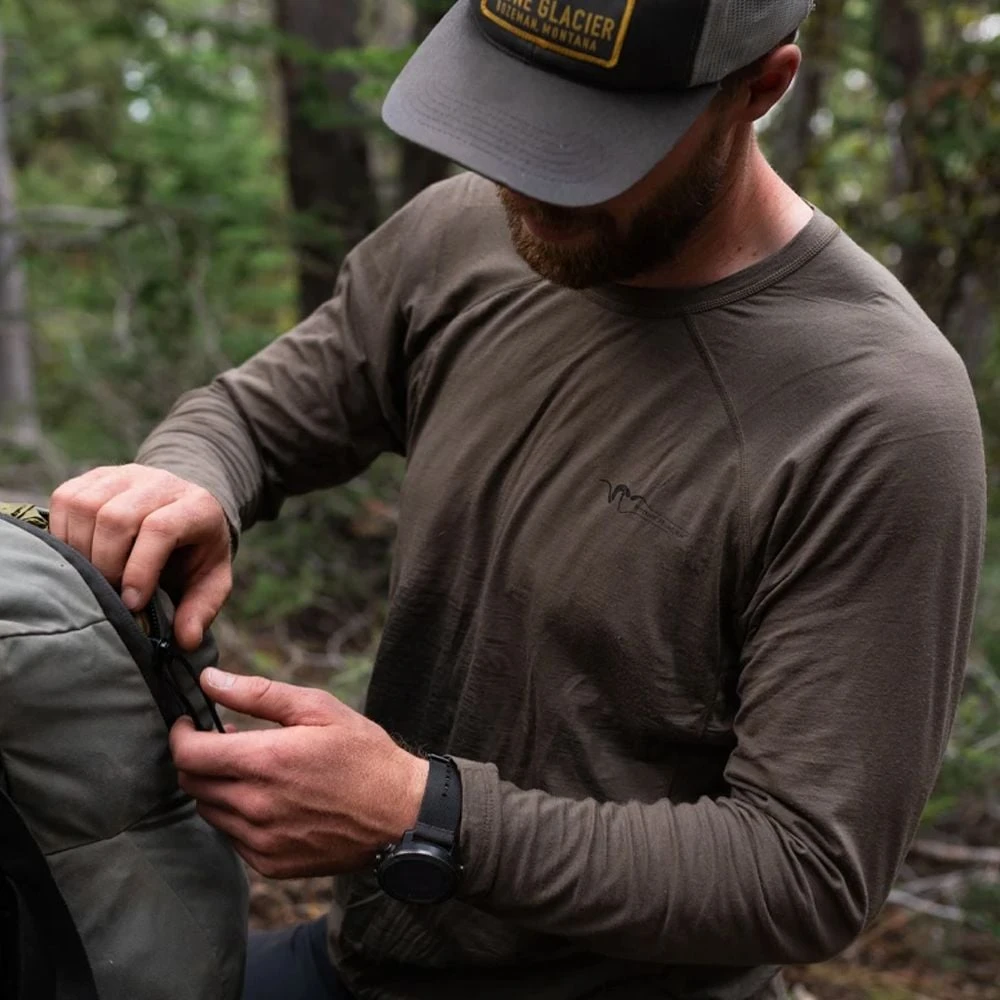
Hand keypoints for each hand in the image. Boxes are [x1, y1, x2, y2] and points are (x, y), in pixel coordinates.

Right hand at [49, 464, 231, 649]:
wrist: (184, 508)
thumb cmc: (196, 551)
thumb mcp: (212, 579)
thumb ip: (202, 607)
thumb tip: (187, 640)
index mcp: (196, 507)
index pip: (160, 529)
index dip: (141, 568)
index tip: (133, 603)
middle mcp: (159, 483)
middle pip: (117, 518)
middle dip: (107, 564)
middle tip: (110, 593)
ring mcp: (124, 475)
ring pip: (86, 506)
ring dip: (81, 550)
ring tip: (94, 576)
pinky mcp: (95, 476)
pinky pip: (65, 499)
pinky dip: (63, 532)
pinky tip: (78, 555)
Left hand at [169, 670, 428, 878]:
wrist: (400, 813)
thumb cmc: (363, 753)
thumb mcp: (318, 709)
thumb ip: (258, 694)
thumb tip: (208, 679)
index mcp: (265, 761)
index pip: (188, 754)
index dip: (181, 735)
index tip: (190, 724)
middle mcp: (256, 806)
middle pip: (192, 783)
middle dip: (198, 758)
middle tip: (226, 741)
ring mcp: (261, 840)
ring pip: (208, 811)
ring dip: (216, 787)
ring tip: (251, 769)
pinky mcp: (270, 864)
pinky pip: (231, 837)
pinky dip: (237, 816)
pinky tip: (267, 799)